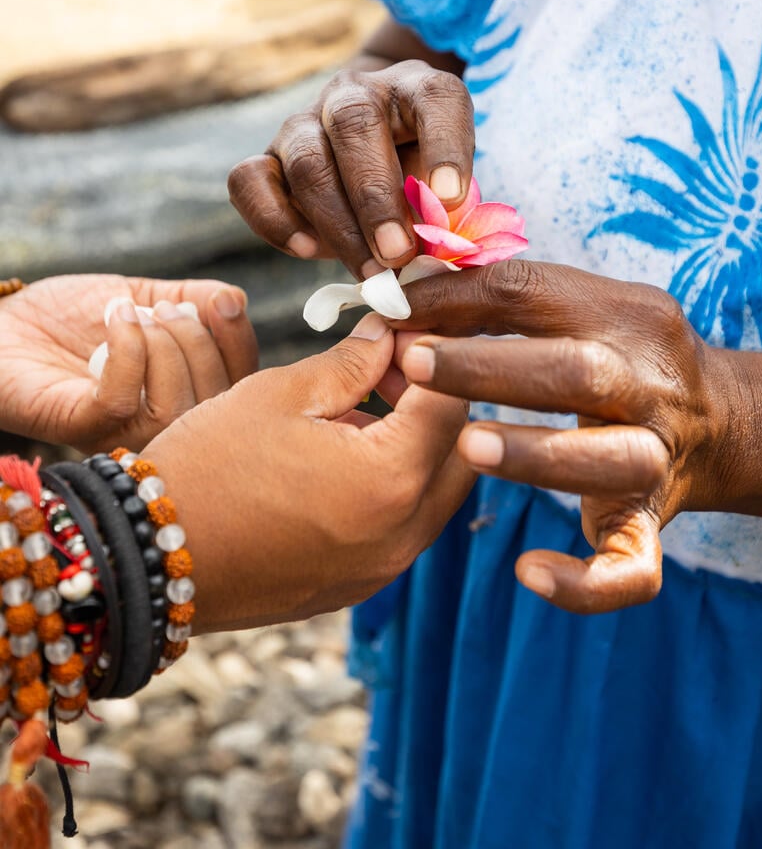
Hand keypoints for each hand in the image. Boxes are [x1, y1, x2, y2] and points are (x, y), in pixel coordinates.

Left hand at [0, 275, 258, 453]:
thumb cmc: (69, 315)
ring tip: (136, 313)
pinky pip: (119, 403)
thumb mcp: (144, 296)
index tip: (226, 302)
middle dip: (198, 342)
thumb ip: (193, 298)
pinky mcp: (77, 426)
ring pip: (172, 412)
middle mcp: (156, 425)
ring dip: (164, 348)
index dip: (240, 345)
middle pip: (214, 403)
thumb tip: (235, 300)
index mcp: (182, 395)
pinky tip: (116, 319)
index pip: (237, 389)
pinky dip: (127, 351)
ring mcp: (116, 432)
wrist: (5, 321)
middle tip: (164, 309)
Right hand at [145, 313, 471, 629]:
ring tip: (361, 406)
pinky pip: (404, 524)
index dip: (431, 355)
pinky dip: (395, 484)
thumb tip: (390, 334)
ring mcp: (383, 567)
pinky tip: (345, 454)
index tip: (402, 330)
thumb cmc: (209, 465)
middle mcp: (403, 533)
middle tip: (388, 366)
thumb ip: (352, 363)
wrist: (148, 558)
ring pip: (436, 491)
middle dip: (436, 399)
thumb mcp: (282, 394)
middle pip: (460, 450)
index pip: (450, 401)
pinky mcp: (359, 584)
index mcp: (390, 478)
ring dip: (417, 443)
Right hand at [228, 59, 474, 277]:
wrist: (372, 148)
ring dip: (337, 223)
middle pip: (353, 126)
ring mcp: (304, 121)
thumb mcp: (445, 177)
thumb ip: (444, 205)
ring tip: (369, 270)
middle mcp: (355, 94)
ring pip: (306, 161)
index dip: (445, 147)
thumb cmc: (420, 168)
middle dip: (376, 198)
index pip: (435, 100)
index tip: (452, 199)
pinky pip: (248, 180)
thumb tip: (437, 247)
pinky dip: (273, 219)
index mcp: (415, 88)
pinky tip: (305, 250)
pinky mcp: (267, 156)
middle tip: (398, 253)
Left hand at [394, 260, 740, 613]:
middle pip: (577, 371)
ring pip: (607, 462)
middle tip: (417, 365)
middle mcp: (646, 386)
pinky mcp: (650, 525)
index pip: (534, 293)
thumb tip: (409, 296)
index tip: (398, 311)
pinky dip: (585, 582)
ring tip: (467, 448)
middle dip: (492, 368)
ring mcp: (654, 459)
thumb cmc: (619, 355)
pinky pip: (630, 568)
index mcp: (623, 318)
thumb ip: (505, 299)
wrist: (719, 423)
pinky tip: (528, 573)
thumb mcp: (581, 309)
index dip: (460, 300)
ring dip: (536, 456)